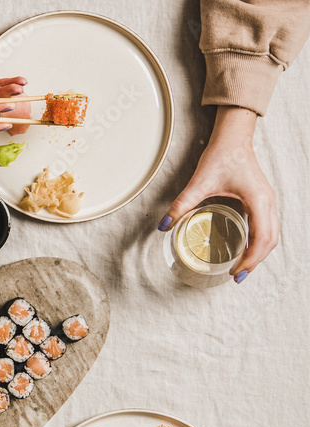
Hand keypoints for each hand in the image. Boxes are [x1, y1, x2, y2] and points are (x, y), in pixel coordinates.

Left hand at [160, 106, 277, 283]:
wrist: (233, 139)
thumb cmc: (221, 157)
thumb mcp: (199, 182)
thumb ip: (182, 204)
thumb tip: (164, 225)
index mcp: (258, 199)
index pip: (262, 237)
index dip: (251, 258)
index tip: (236, 272)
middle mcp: (268, 202)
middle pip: (271, 240)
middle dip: (256, 261)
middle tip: (237, 276)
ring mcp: (268, 201)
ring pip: (273, 235)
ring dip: (260, 253)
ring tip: (242, 267)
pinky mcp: (263, 200)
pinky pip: (268, 227)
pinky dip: (260, 242)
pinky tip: (245, 250)